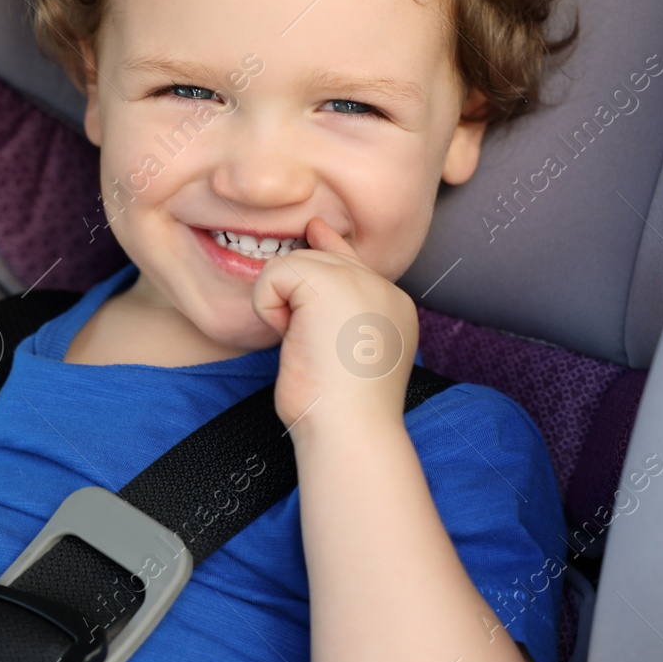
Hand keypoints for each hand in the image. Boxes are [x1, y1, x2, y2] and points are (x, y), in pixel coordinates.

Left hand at [251, 217, 419, 434]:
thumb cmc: (339, 410)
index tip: (315, 231)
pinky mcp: (329, 283)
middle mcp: (384, 289)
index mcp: (394, 308)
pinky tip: (289, 336)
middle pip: (321, 259)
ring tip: (301, 343)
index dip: (329, 247)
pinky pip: (275, 272)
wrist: (349, 430)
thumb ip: (336, 311)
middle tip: (306, 344)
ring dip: (282, 305)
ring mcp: (361, 282)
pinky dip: (268, 305)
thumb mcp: (345, 351)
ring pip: (296, 261)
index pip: (354, 261)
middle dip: (297, 295)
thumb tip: (310, 275)